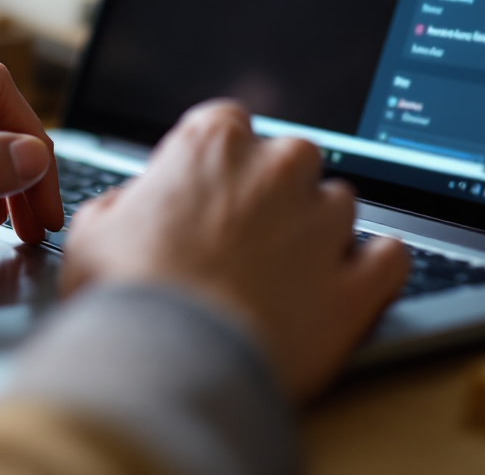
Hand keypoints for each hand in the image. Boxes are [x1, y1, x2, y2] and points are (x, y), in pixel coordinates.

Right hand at [61, 101, 408, 399]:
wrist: (167, 363)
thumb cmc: (125, 293)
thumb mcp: (94, 231)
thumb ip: (123, 204)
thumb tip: (132, 207)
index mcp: (211, 143)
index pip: (228, 122)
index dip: (217, 160)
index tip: (206, 188)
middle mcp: (275, 168)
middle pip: (292, 154)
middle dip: (275, 185)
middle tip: (245, 232)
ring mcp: (321, 224)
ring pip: (341, 201)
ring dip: (321, 225)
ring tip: (288, 269)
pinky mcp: (355, 285)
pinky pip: (391, 257)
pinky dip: (377, 264)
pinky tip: (356, 277)